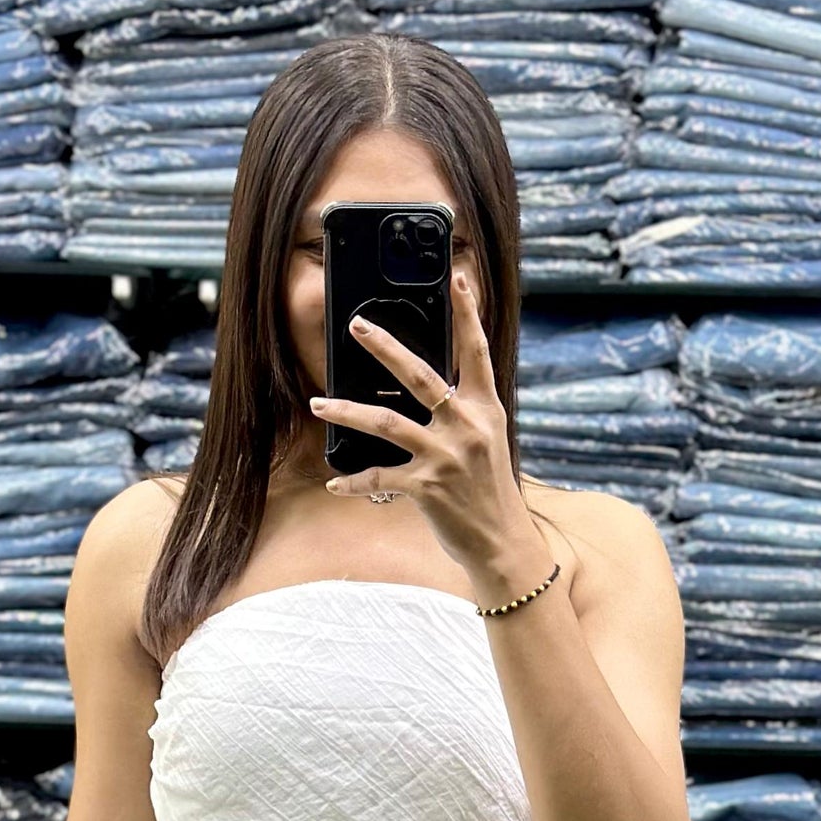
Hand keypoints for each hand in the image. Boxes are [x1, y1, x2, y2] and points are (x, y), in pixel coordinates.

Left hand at [312, 268, 579, 608]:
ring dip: (347, 411)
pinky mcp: (428, 487)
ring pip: (388, 423)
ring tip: (318, 401)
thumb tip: (432, 387)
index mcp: (485, 409)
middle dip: (386, 347)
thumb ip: (464, 411)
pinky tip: (333, 482)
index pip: (476, 352)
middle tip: (357, 325)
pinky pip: (380, 478)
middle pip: (421, 376)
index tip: (456, 278)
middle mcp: (467, 426)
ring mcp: (446, 456)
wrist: (502, 542)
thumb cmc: (489, 490)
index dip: (467, 313)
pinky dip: (354, 481)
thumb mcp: (486, 441)